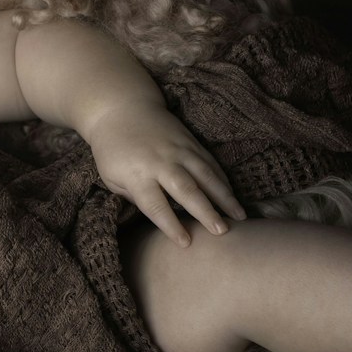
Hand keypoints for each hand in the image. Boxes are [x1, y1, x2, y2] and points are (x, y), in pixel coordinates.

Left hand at [86, 102, 245, 244]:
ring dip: (224, 196)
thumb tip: (159, 216)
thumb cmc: (113, 150)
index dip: (171, 225)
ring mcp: (179, 150)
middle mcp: (161, 162)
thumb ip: (134, 197)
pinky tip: (233, 195)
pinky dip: (223, 180)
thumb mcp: (112, 178)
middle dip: (206, 212)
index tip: (186, 243)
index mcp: (137, 175)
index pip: (155, 205)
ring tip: (239, 216)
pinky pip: (210, 163)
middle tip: (222, 232)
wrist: (122, 108)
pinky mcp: (190, 141)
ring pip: (206, 175)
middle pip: (186, 190)